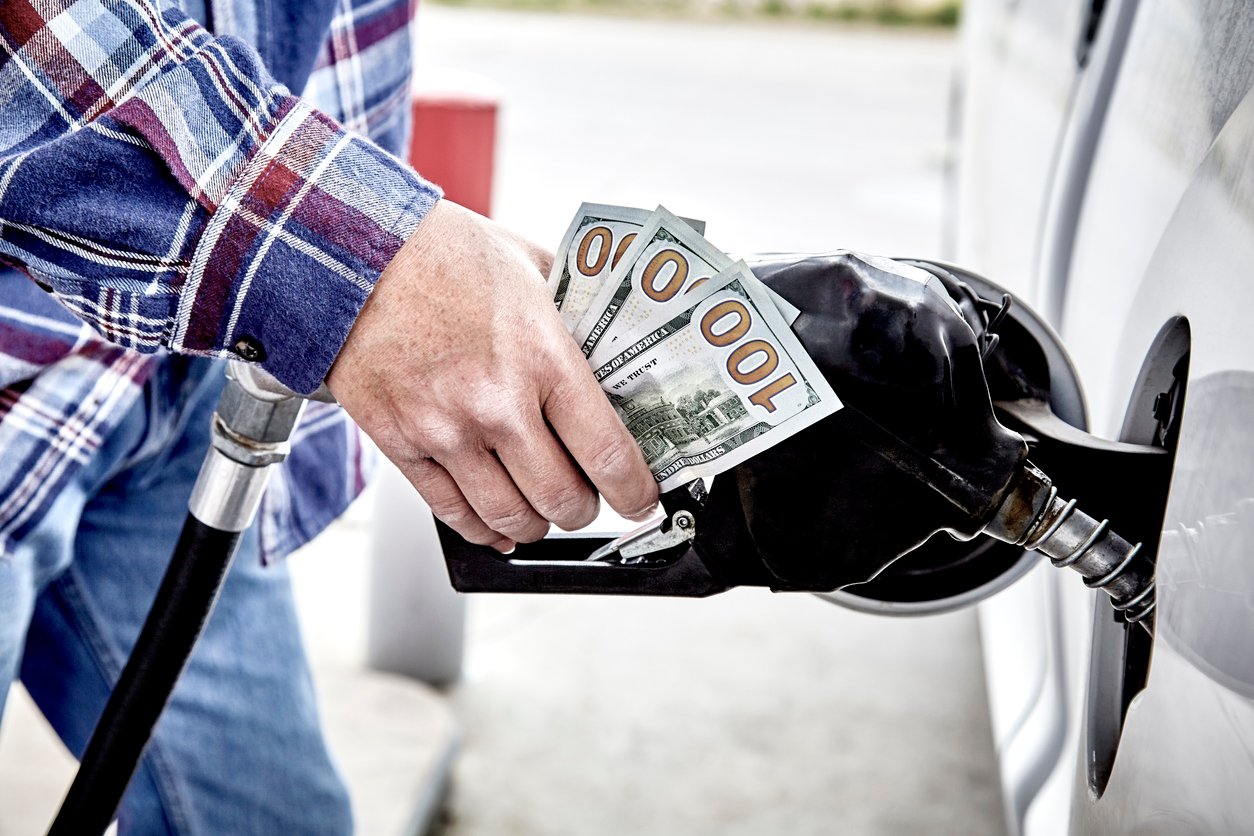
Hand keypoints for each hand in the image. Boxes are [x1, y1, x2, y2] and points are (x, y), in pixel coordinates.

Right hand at [327, 200, 658, 551]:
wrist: (353, 253)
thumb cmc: (443, 253)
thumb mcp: (532, 266)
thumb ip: (578, 311)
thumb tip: (618, 347)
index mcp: (543, 357)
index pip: (607, 453)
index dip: (635, 491)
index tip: (641, 498)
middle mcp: (495, 403)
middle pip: (561, 499)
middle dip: (585, 509)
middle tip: (589, 496)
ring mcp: (445, 430)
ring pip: (509, 518)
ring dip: (537, 524)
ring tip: (544, 509)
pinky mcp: (401, 444)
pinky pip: (452, 512)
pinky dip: (485, 530)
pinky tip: (499, 526)